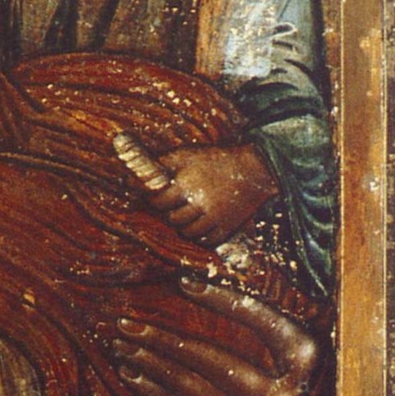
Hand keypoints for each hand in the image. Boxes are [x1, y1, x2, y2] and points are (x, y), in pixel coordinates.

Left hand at [113, 277, 319, 395]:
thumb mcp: (283, 364)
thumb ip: (262, 328)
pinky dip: (153, 394)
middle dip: (164, 339)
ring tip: (122, 346)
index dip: (226, 301)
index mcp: (305, 372)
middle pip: (216, 360)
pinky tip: (131, 376)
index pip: (266, 325)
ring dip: (150, 364)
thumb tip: (195, 281)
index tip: (183, 282)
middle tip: (125, 323)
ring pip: (193, 388)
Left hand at [141, 143, 277, 245]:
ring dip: (181, 226)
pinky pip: (207, 241)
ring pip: (188, 232)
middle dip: (167, 213)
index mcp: (185, 185)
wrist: (252, 169)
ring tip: (181, 216)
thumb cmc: (216, 159)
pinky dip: (199, 237)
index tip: (151, 197)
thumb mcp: (187, 153)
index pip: (158, 201)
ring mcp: (214, 218)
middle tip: (168, 207)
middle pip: (172, 219)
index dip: (152, 199)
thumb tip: (141, 167)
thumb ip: (164, 161)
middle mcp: (198, 204)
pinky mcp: (227, 228)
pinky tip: (197, 227)